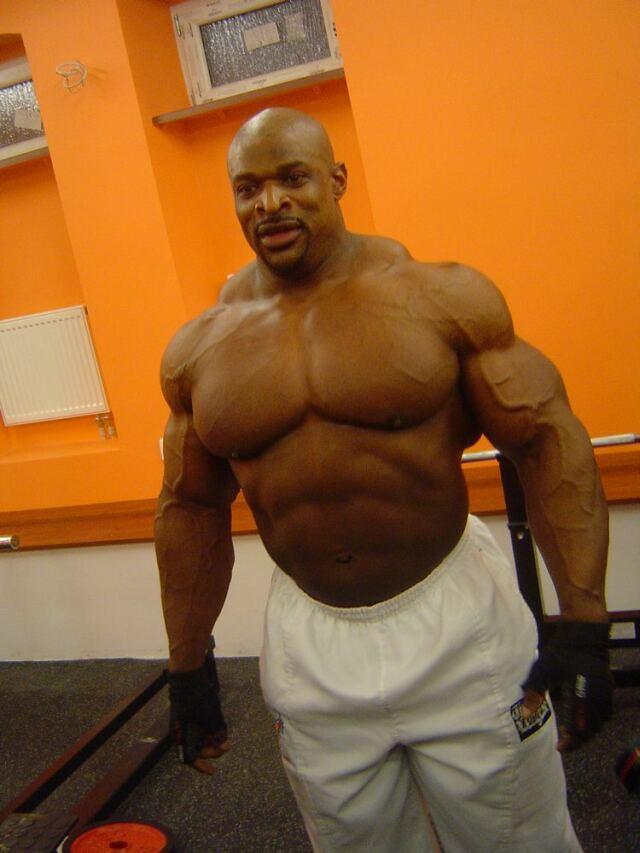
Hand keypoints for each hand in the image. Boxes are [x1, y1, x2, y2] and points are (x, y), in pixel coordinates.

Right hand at [168, 664, 229, 773]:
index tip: (213, 771)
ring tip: (225, 736)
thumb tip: (222, 742)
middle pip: (196, 748)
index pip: (189, 758)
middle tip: (227, 745)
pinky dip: (210, 729)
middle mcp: (182, 731)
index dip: (201, 766)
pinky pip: (199, 727)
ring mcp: (185, 722)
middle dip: (212, 750)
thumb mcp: (211, 716)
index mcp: (182, 735)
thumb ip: (217, 732)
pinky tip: (219, 726)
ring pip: (199, 737)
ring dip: (212, 739)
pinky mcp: (189, 714)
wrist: (188, 675)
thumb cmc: (197, 697)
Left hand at [521, 621, 612, 750]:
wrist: (584, 634)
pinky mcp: (609, 688)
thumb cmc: (561, 651)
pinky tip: (584, 718)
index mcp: (581, 696)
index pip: (578, 729)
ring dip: (588, 731)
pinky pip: (606, 713)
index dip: (570, 742)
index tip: (560, 747)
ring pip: (601, 723)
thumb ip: (534, 692)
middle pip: (592, 730)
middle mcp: (597, 698)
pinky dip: (596, 720)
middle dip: (578, 739)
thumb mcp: (543, 670)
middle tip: (564, 741)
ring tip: (572, 732)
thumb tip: (524, 714)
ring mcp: (606, 694)